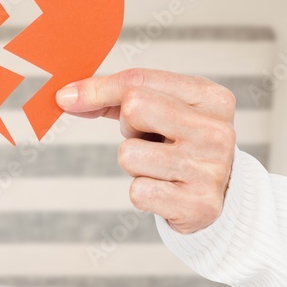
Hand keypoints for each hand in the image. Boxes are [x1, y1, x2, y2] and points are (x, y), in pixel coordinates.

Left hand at [56, 69, 235, 233]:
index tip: (67, 97)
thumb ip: (117, 98)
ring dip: (134, 164)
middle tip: (146, 139)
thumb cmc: (181, 145)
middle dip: (127, 126)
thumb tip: (67, 96)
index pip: (139, 81)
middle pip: (134, 107)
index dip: (97, 88)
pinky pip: (138, 191)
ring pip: (129, 154)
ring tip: (160, 167)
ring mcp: (210, 168)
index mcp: (211, 98)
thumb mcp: (163, 111)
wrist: (219, 199)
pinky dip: (142, 193)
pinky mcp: (198, 204)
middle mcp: (216, 130)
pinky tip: (165, 191)